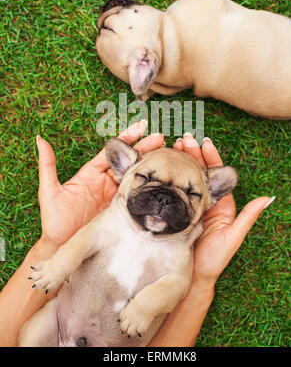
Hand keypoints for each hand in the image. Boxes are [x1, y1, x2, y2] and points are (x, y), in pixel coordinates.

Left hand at [37, 121, 163, 247]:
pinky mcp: (122, 211)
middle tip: (161, 137)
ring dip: (150, 164)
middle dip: (144, 147)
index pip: (112, 151)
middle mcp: (106, 182)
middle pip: (128, 160)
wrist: (63, 248)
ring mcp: (116, 196)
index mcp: (92, 173)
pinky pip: (137, 196)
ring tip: (167, 154)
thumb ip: (47, 165)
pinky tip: (162, 180)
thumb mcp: (49, 191)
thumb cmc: (54, 220)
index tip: (140, 126)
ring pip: (136, 176)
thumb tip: (39, 138)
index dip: (126, 137)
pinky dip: (150, 187)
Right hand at [174, 135, 274, 284]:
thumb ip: (248, 217)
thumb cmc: (214, 259)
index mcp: (219, 203)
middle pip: (198, 171)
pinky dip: (166, 177)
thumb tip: (267, 198)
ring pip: (183, 177)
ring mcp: (186, 205)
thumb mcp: (233, 237)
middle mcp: (203, 201)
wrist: (191, 277)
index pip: (216, 174)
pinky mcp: (172, 211)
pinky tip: (160, 166)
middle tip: (184, 140)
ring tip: (172, 146)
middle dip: (192, 153)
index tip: (204, 142)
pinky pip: (170, 191)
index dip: (211, 157)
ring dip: (178, 161)